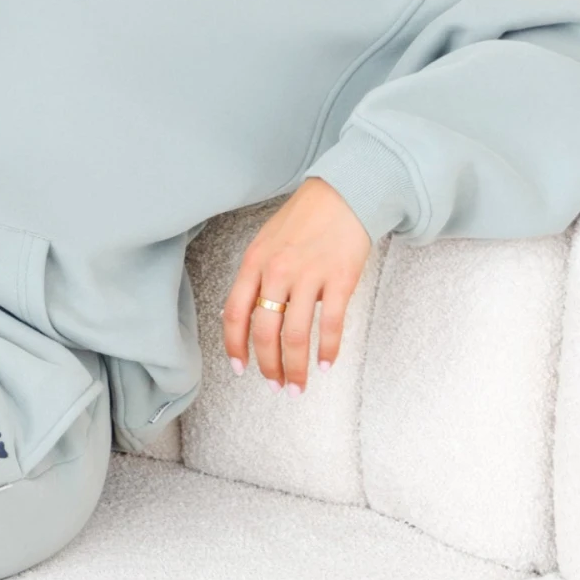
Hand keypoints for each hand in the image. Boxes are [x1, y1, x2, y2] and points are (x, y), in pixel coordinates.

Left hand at [220, 177, 372, 393]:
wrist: (344, 193)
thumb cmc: (304, 219)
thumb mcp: (267, 242)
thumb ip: (256, 276)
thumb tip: (248, 315)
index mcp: (254, 262)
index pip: (235, 313)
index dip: (235, 346)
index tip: (240, 368)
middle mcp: (276, 271)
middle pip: (264, 331)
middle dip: (268, 365)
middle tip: (275, 385)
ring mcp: (308, 275)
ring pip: (296, 334)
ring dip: (295, 367)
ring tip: (298, 386)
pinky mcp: (339, 279)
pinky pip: (330, 324)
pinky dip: (327, 350)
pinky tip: (325, 364)